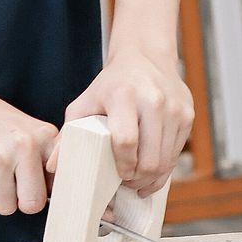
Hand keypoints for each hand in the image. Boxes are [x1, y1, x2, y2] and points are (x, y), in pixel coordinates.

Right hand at [0, 57, 58, 214]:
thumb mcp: (29, 132)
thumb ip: (45, 160)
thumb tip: (55, 197)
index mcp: (46, 137)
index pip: (59, 182)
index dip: (47, 191)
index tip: (39, 188)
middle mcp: (27, 147)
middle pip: (34, 205)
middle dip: (23, 202)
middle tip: (14, 184)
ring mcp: (2, 158)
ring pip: (7, 207)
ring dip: (0, 195)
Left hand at [51, 46, 192, 196]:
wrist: (145, 59)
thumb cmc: (110, 86)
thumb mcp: (84, 103)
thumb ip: (68, 135)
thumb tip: (54, 168)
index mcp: (124, 95)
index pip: (126, 141)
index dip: (122, 166)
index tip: (118, 176)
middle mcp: (153, 100)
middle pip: (150, 158)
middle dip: (138, 179)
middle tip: (127, 183)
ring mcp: (174, 108)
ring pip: (166, 161)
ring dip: (151, 177)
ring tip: (137, 178)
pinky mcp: (187, 115)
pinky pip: (177, 153)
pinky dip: (164, 166)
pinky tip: (151, 166)